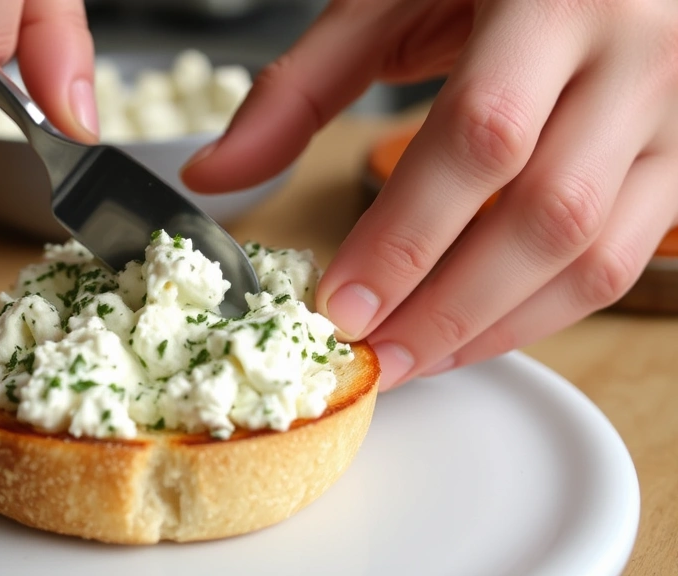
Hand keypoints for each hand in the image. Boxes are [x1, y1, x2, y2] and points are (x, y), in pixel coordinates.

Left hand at [182, 0, 677, 389]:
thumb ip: (300, 87)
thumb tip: (213, 175)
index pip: (480, 137)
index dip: (408, 235)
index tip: (343, 303)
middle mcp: (635, 54)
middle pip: (547, 215)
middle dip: (449, 305)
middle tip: (376, 354)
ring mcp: (675, 111)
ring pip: (596, 254)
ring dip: (498, 326)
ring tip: (416, 358)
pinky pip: (625, 258)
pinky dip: (546, 310)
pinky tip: (478, 329)